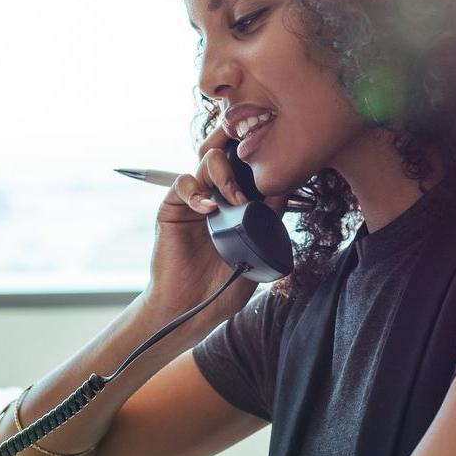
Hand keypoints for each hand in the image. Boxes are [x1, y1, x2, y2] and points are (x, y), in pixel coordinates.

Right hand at [144, 129, 287, 320]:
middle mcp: (215, 196)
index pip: (248, 167)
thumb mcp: (255, 254)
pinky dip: (197, 192)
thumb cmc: (222, 289)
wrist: (191, 310)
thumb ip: (268, 223)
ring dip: (225, 173)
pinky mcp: (172, 209)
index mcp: (237, 205)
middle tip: (254, 157)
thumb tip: (284, 191)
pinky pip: (183, 184)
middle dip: (240, 145)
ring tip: (236, 200)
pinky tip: (209, 211)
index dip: (259, 157)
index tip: (277, 160)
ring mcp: (194, 201)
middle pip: (227, 152)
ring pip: (207, 159)